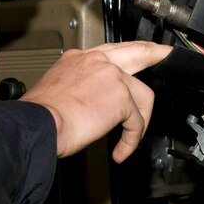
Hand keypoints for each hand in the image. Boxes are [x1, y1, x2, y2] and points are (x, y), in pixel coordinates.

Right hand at [20, 41, 172, 162]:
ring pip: (142, 94)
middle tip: (165, 54)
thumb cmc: (40, 114)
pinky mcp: (121, 96)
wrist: (38, 123)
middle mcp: (96, 60)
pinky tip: (121, 151)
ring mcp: (112, 75)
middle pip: (137, 51)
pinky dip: (131, 140)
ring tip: (130, 137)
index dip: (126, 56)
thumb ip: (77, 85)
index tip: (134, 56)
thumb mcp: (56, 87)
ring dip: (139, 120)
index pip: (110, 52)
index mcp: (79, 58)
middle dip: (155, 52)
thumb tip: (87, 99)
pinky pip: (137, 121)